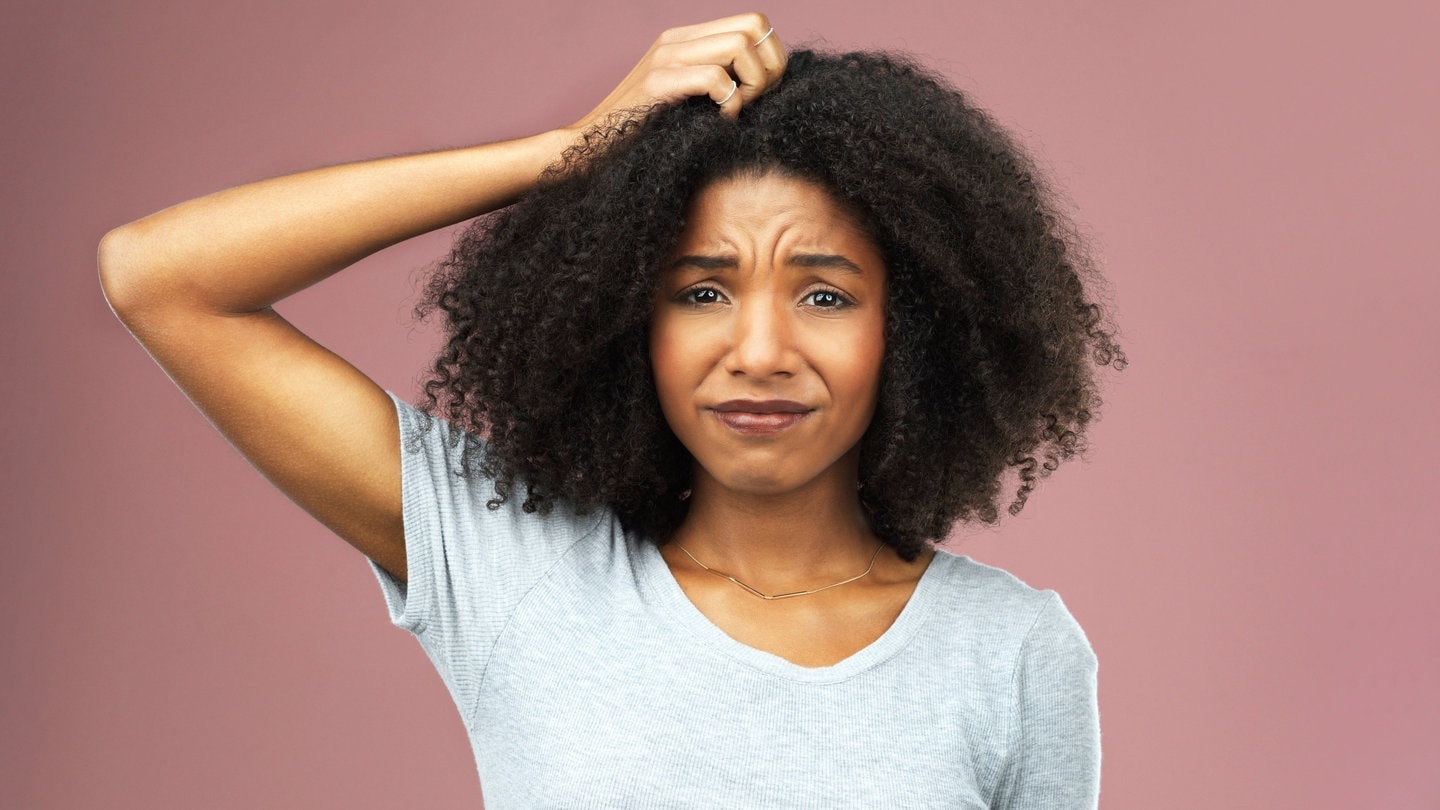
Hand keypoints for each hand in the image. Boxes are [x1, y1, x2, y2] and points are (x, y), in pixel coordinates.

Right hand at [572, 12, 786, 130]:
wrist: (590, 149)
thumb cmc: (644, 134)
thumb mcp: (687, 99)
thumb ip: (719, 81)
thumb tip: (768, 83)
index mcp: (686, 39)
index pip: (753, 22)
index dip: (772, 55)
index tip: (763, 91)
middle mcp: (676, 40)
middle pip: (754, 26)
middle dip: (771, 66)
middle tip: (757, 100)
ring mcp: (666, 58)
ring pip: (740, 46)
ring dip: (753, 84)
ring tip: (737, 110)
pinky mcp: (657, 83)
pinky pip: (715, 78)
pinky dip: (730, 104)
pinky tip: (720, 122)